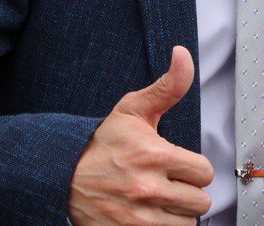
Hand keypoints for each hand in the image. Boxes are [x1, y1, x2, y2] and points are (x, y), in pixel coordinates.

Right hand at [69, 46, 212, 224]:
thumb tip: (182, 54)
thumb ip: (168, 86)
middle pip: (200, 202)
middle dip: (189, 193)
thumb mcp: (133, 109)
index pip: (204, 173)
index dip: (195, 169)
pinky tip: (150, 216)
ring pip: (185, 225)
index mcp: (154, 156)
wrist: (58, 175)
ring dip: (176, 215)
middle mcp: (148, 189)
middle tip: (171, 185)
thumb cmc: (101, 143)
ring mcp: (137, 219)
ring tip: (160, 201)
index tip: (179, 166)